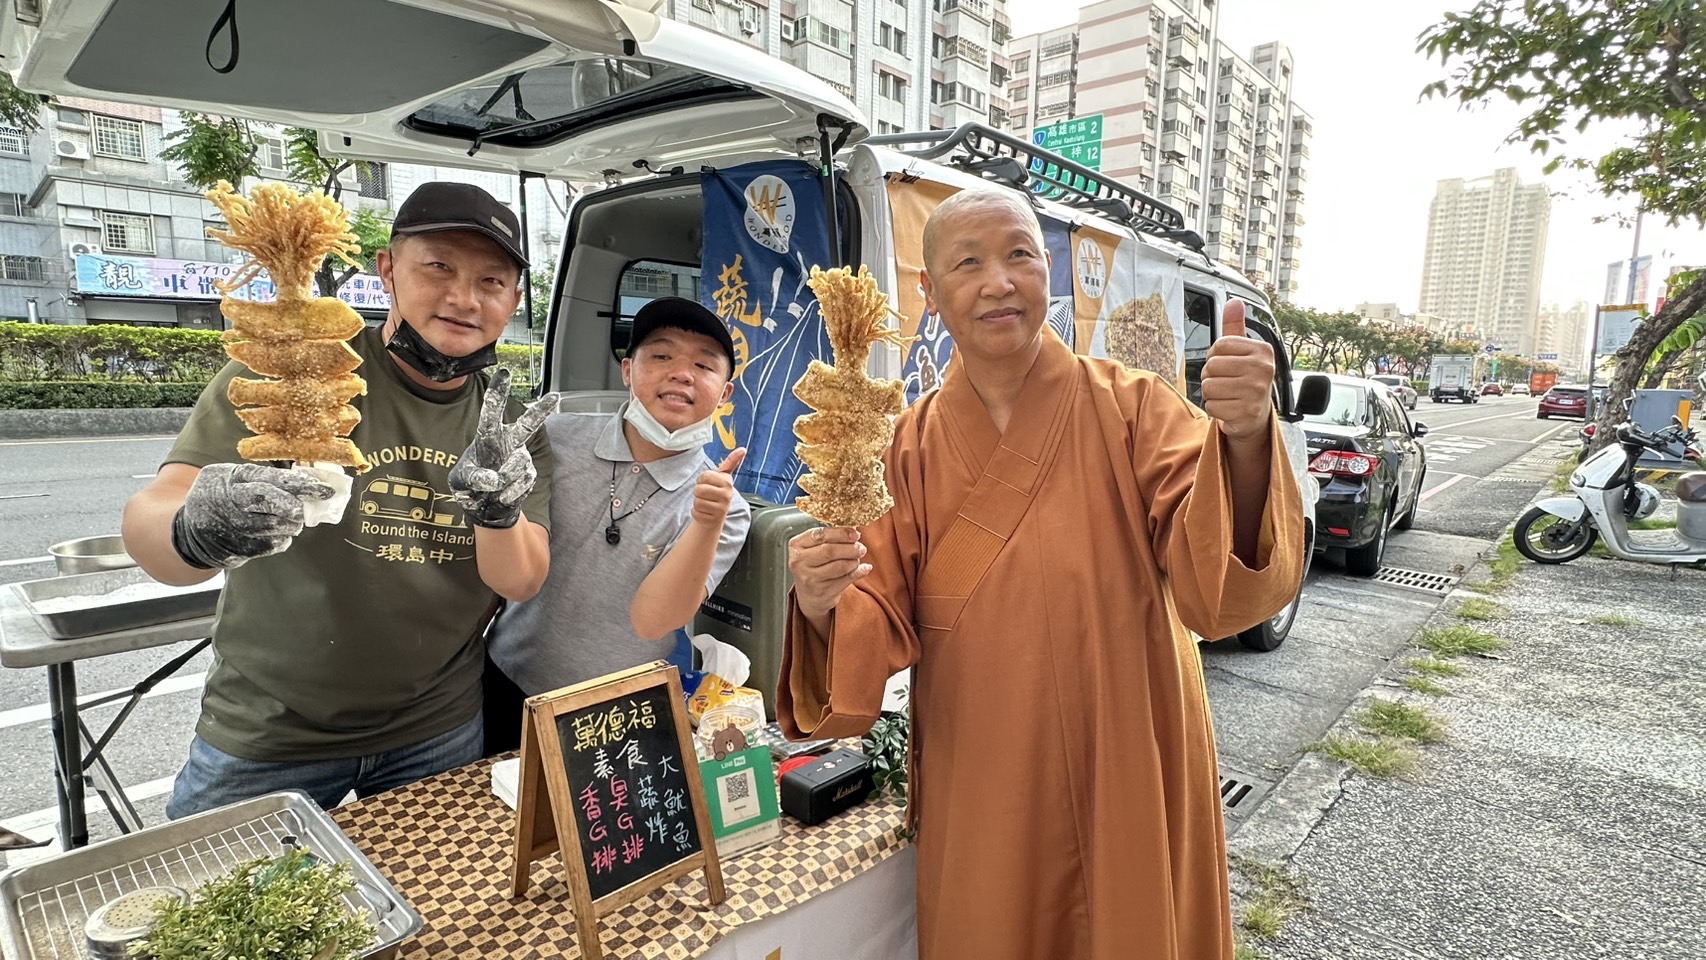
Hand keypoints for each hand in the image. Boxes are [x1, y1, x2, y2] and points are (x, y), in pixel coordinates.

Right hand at [171, 463, 334, 568]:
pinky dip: (281, 537)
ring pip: (275, 527)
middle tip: (307, 508)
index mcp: (230, 478)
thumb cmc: (221, 496)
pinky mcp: (239, 550)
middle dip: (295, 507)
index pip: (269, 480)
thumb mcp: (233, 477)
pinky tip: (277, 531)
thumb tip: (305, 482)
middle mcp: (229, 502)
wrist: (190, 533)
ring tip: (291, 518)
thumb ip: (264, 478)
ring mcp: (233, 528)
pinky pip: (272, 544)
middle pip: (270, 503)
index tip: (324, 490)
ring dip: (291, 523)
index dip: (299, 485)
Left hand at [448, 368, 558, 528]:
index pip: (491, 413)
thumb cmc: (470, 486)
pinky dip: (509, 493)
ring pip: (517, 465)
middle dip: (540, 411)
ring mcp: (520, 458)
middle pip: (526, 425)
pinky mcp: (529, 475)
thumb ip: (473, 477)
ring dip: (503, 479)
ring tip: (493, 487)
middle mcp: (508, 443)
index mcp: (487, 436)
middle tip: (555, 396)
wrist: (485, 508)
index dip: (498, 393)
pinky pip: (521, 483)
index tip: (505, 373)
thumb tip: (494, 479)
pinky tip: (502, 496)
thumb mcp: (459, 481)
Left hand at [691, 448, 745, 526]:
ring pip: (696, 502)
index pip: (703, 476)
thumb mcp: (723, 476)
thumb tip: (743, 449)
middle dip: (698, 492)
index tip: (708, 483)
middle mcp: (727, 495)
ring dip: (697, 502)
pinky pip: (695, 513)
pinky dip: (696, 512)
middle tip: (706, 494)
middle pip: (699, 489)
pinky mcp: (713, 520)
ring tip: (706, 503)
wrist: (716, 514)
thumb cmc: (717, 491)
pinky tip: (704, 512)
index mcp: (727, 482)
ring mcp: (721, 509)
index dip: (701, 479)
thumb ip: (731, 461)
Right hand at [787, 525, 869, 619]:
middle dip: (850, 548)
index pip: (821, 534)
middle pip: (829, 550)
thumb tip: (853, 529)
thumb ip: (830, 537)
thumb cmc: (813, 565)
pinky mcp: (822, 591)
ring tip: (858, 558)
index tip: (855, 534)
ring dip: (854, 561)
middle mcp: (799, 562)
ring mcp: (810, 578)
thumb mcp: (814, 548)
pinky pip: (846, 579)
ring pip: (839, 566)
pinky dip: (858, 572)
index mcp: (796, 545)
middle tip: (861, 547)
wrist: (809, 594)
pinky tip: (865, 568)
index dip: (841, 533)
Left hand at [1199, 299, 1275, 442]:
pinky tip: (1229, 406)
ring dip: (1212, 393)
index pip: (1219, 345)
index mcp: (1262, 350)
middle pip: (1211, 366)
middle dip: (1211, 376)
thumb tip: (1234, 303)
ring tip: (1227, 394)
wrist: (1257, 414)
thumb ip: (1235, 327)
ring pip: (1208, 387)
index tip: (1227, 364)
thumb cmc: (1246, 379)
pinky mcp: (1247, 411)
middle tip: (1226, 381)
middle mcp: (1263, 369)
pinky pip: (1212, 406)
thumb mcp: (1242, 351)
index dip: (1215, 356)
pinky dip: (1215, 408)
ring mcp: (1256, 391)